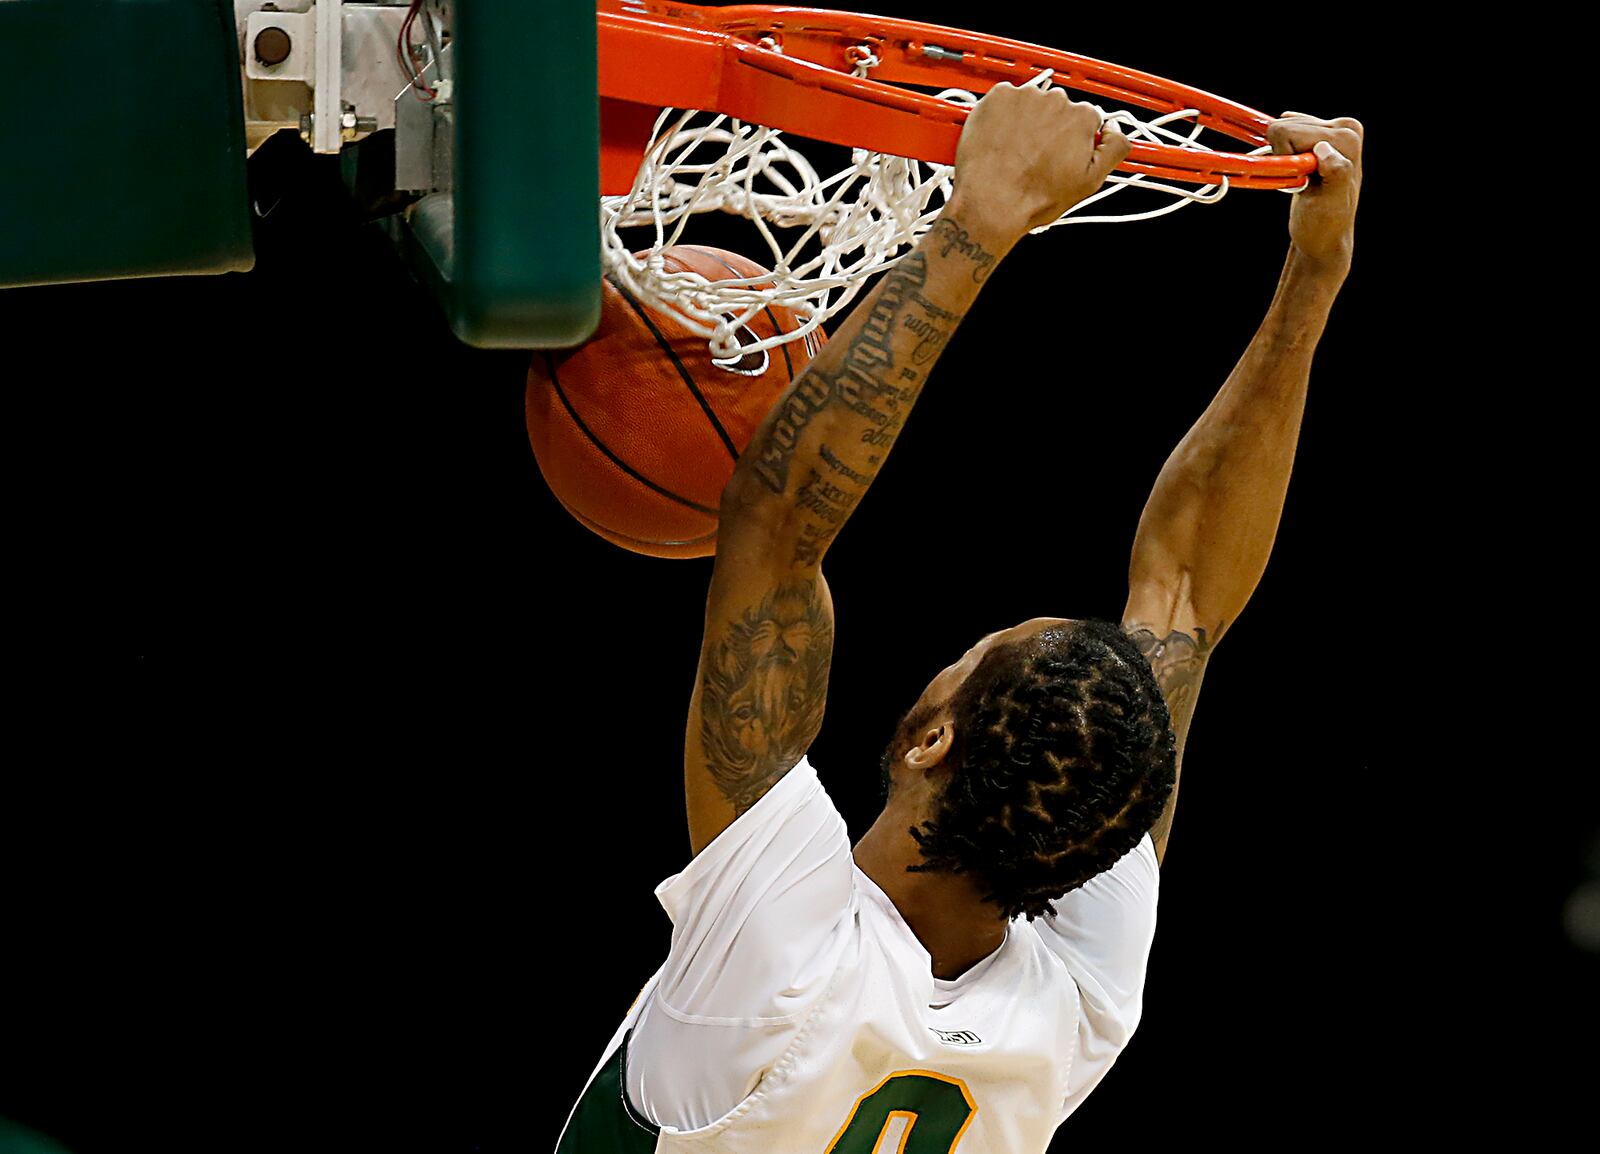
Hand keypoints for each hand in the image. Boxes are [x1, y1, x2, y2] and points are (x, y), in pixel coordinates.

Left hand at [949, 83, 1131, 243]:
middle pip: (1058, 108)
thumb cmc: (1035, 197)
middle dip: (1050, 128)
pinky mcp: (998, 97)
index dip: (1074, 139)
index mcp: (1082, 118)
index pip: (1086, 118)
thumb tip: (1117, 131)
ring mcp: (1025, 96)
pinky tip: (1000, 139)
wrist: (992, 200)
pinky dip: (1002, 115)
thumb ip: (1114, 149)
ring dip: (1026, 120)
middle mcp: (1056, 100)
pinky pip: (1005, 100)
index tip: (1061, 153)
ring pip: (1031, 103)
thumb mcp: (1090, 182)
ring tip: (1016, 152)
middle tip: (1036, 156)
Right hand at [1268, 113, 1362, 275]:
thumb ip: (1335, 172)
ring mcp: (1332, 131)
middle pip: (1283, 126)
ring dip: (1283, 157)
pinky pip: (1282, 132)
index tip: (1300, 181)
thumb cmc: (1323, 225)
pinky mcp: (1318, 135)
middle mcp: (1344, 128)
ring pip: (1279, 129)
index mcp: (1347, 137)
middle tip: (1300, 181)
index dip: (1284, 159)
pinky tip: (1297, 172)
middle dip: (1284, 156)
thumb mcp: (1329, 203)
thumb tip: (1323, 150)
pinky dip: (1281, 153)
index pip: (1287, 131)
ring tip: (1300, 179)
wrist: (1322, 238)